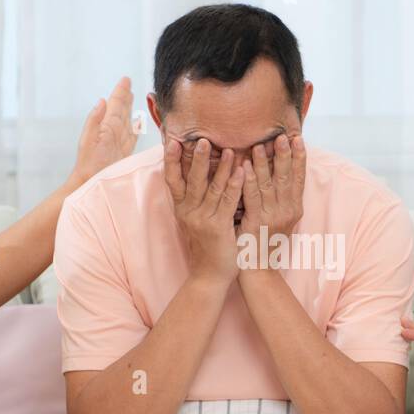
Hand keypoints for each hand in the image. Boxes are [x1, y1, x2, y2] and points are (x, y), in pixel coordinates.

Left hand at [67, 76, 135, 190]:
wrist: (90, 183)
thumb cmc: (88, 165)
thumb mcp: (88, 139)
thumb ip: (94, 119)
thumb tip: (102, 101)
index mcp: (105, 126)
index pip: (115, 105)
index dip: (120, 92)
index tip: (125, 80)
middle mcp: (113, 132)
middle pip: (122, 110)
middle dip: (125, 98)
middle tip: (129, 85)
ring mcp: (120, 142)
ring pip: (128, 121)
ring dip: (130, 109)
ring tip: (133, 97)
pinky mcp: (125, 152)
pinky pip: (133, 135)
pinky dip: (136, 127)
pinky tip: (138, 122)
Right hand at [164, 137, 243, 285]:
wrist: (209, 274)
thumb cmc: (206, 244)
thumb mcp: (195, 219)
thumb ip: (195, 198)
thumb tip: (199, 172)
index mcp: (181, 208)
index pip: (172, 180)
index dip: (172, 161)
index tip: (172, 141)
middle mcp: (188, 212)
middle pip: (191, 180)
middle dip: (196, 158)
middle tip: (201, 139)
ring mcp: (202, 220)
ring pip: (211, 188)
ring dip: (219, 167)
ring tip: (227, 148)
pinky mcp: (218, 228)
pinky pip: (227, 202)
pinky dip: (234, 185)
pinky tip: (242, 171)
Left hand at [238, 133, 305, 246]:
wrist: (258, 269)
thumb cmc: (266, 240)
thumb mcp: (280, 218)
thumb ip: (281, 197)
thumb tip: (279, 171)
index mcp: (294, 208)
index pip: (299, 178)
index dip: (299, 158)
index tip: (298, 138)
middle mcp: (287, 211)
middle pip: (287, 178)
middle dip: (285, 155)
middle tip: (282, 136)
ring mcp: (273, 217)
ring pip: (269, 185)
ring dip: (265, 164)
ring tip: (261, 145)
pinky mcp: (257, 223)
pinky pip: (253, 198)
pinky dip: (249, 181)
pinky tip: (246, 167)